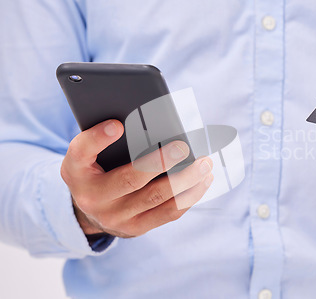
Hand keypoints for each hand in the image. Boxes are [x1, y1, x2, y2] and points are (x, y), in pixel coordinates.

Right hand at [61, 119, 212, 237]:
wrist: (89, 212)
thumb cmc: (95, 170)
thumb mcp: (87, 153)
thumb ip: (105, 138)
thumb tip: (144, 122)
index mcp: (75, 170)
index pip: (81, 151)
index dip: (99, 138)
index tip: (118, 124)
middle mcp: (92, 197)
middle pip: (130, 180)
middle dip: (160, 162)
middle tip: (183, 147)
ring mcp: (115, 217)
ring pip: (156, 199)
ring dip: (185, 180)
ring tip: (204, 164)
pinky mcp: (136, 229)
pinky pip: (168, 213)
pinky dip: (189, 196)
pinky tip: (203, 181)